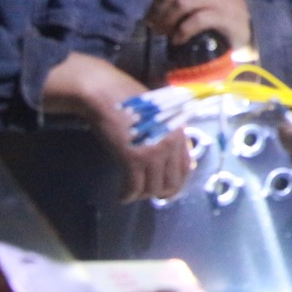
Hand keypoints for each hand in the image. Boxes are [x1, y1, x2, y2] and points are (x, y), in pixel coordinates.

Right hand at [43, 52, 192, 202]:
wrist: (106, 94)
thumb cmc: (129, 100)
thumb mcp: (158, 116)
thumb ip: (166, 134)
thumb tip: (166, 157)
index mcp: (178, 132)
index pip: (186, 168)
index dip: (176, 183)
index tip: (165, 188)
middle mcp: (170, 144)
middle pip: (172, 183)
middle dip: (160, 193)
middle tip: (147, 194)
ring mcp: (153, 152)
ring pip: (153, 188)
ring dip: (142, 196)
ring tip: (132, 194)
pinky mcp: (133, 159)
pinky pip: (134, 187)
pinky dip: (127, 195)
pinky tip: (121, 196)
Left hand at [146, 0, 251, 49]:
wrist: (250, 33)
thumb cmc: (222, 18)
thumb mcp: (203, 1)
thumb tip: (154, 9)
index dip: (155, 3)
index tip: (152, 20)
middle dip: (160, 12)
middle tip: (157, 30)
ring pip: (183, 2)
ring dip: (169, 21)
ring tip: (167, 35)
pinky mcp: (227, 16)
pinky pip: (198, 19)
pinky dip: (183, 30)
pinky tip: (179, 40)